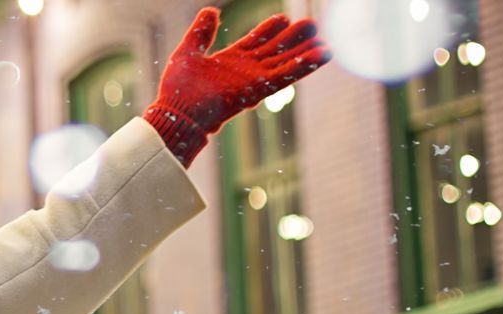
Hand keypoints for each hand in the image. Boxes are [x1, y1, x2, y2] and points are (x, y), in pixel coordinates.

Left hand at [145, 8, 329, 164]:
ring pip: (285, 63)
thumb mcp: (188, 52)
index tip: (283, 18)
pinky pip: (285, 76)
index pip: (255, 41)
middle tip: (312, 25)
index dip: (269, 30)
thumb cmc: (177, 89)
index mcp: (230, 60)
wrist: (176, 112)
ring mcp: (253, 79)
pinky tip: (321, 56)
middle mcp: (245, 70)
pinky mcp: (258, 89)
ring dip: (306, 54)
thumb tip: (211, 10)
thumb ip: (201, 32)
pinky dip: (303, 66)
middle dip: (294, 39)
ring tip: (326, 43)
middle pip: (276, 50)